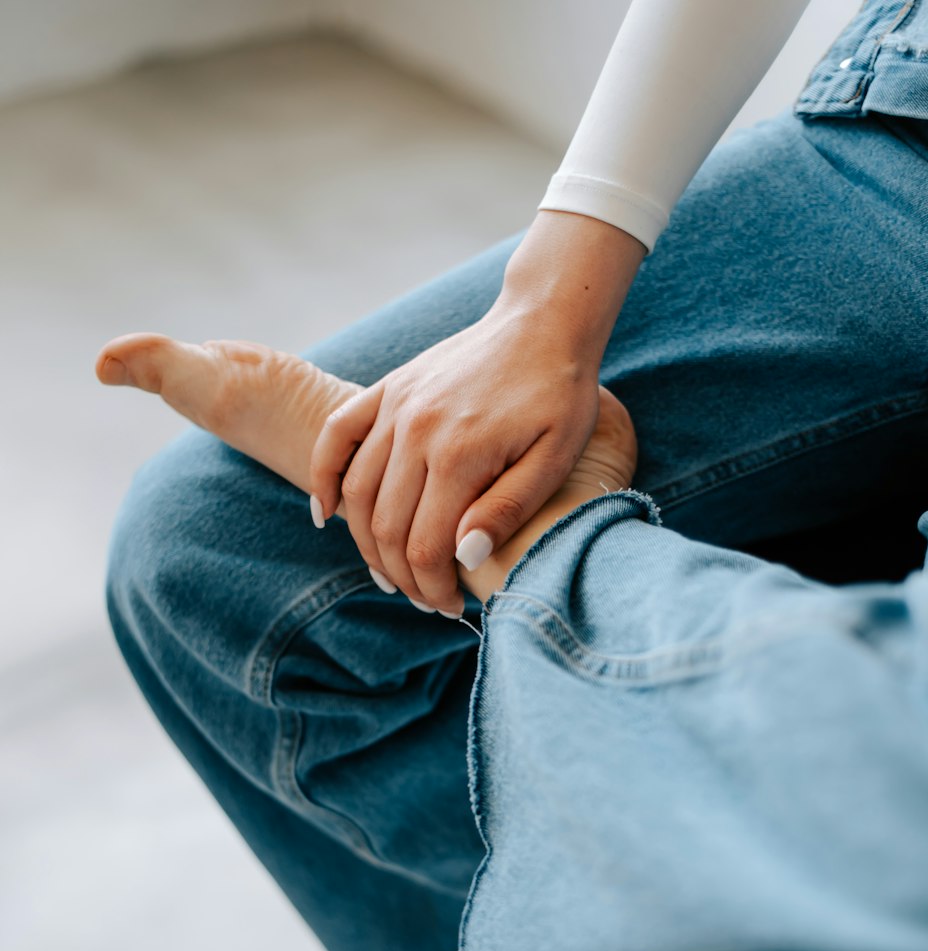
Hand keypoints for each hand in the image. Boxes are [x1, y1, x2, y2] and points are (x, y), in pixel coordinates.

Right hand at [308, 211, 645, 612]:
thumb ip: (508, 509)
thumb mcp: (554, 459)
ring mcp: (396, 407)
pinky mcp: (388, 389)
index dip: (433, 588)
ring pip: (357, 494)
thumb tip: (465, 558)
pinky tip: (326, 515)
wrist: (544, 321)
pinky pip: (337, 436)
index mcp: (459, 455)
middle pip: (386, 529)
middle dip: (404, 578)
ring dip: (368, 545)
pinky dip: (324, 478)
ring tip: (394, 575)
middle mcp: (416, 431)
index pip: (425, 548)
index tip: (454, 608)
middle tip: (429, 601)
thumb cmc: (560, 396)